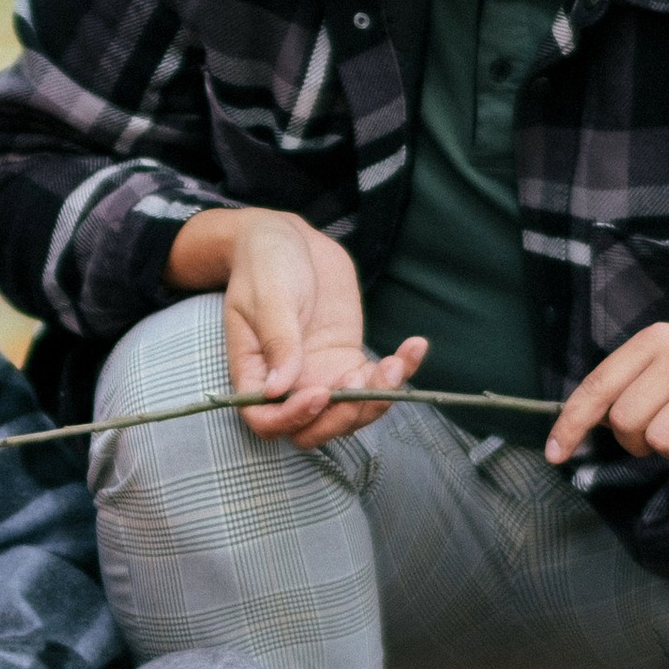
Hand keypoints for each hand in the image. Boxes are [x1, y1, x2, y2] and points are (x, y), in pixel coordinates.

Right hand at [166, 207, 425, 446]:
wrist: (288, 240)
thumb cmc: (265, 263)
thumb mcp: (267, 296)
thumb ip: (277, 340)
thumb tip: (276, 390)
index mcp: (254, 373)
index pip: (267, 419)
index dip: (294, 418)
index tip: (321, 392)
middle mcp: (287, 385)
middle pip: (313, 428)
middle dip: (343, 416)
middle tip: (361, 381)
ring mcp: (320, 375)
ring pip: (349, 413)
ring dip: (376, 398)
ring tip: (395, 363)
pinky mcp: (347, 361)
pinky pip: (375, 383)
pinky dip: (399, 371)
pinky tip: (414, 346)